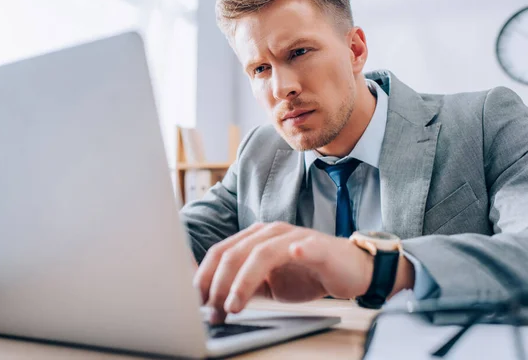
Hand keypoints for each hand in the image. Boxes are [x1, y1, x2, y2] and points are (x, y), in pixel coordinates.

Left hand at [193, 222, 376, 323]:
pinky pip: (306, 246)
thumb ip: (243, 284)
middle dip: (218, 284)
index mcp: (255, 239)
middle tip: (212, 311)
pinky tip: (293, 254)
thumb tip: (211, 301)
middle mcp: (271, 233)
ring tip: (233, 305)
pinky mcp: (318, 246)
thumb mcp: (268, 283)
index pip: (221, 252)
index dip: (204, 275)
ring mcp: (294, 237)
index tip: (193, 300)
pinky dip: (299, 249)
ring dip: (243, 280)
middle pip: (235, 252)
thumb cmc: (308, 275)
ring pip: (261, 253)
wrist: (351, 271)